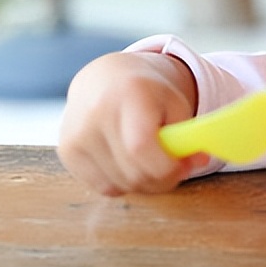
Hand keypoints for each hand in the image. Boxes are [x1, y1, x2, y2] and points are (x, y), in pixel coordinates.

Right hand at [57, 52, 203, 195]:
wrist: (104, 79)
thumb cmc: (148, 93)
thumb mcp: (175, 103)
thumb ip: (188, 134)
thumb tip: (198, 161)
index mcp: (127, 95)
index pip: (140, 147)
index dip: (167, 167)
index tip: (185, 167)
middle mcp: (95, 115)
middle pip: (132, 172)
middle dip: (162, 178)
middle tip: (176, 166)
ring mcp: (76, 134)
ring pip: (120, 185)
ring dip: (144, 182)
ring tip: (151, 159)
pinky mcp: (67, 152)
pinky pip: (104, 187)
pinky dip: (123, 182)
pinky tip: (128, 161)